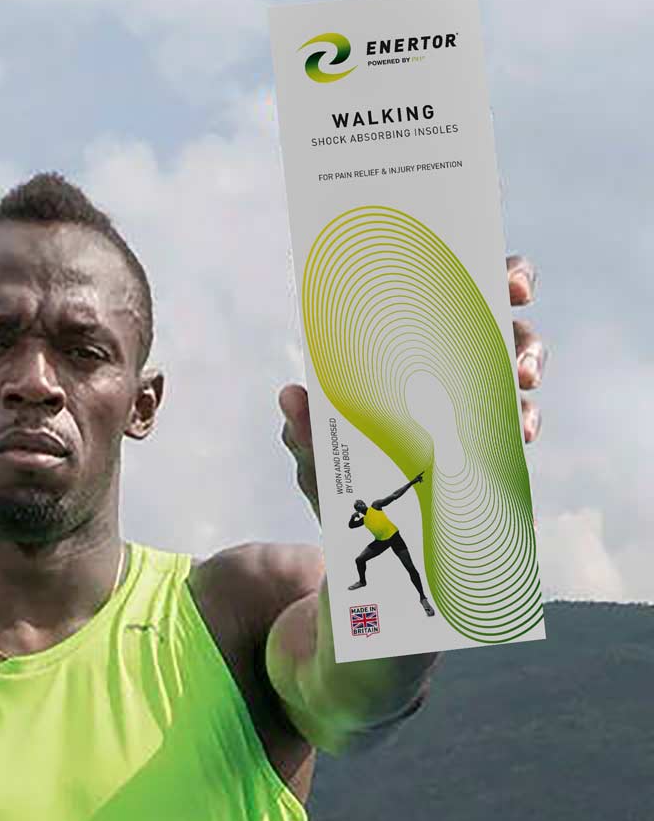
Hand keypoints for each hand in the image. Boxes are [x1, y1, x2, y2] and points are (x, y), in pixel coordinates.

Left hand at [278, 253, 544, 511]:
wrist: (356, 543)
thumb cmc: (336, 482)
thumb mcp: (316, 457)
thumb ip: (304, 430)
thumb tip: (290, 396)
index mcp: (410, 353)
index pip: (458, 298)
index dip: (494, 278)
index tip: (512, 288)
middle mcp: (451, 369)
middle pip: (506, 329)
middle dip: (521, 332)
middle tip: (515, 348)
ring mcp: (477, 407)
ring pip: (522, 370)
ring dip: (529, 367)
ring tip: (522, 384)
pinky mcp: (492, 447)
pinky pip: (521, 424)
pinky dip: (527, 422)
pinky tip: (521, 434)